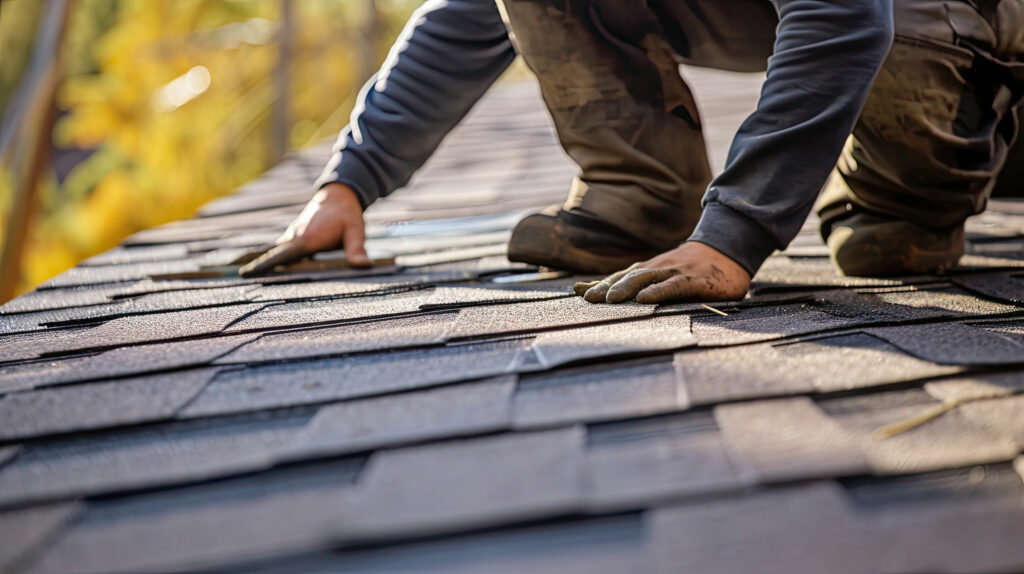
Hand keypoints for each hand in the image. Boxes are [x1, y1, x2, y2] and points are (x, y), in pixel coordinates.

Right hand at [239, 183, 370, 275]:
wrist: (340, 194)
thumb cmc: (347, 214)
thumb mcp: (355, 231)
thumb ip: (357, 250)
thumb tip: (364, 266)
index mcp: (306, 239)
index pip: (281, 256)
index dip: (264, 265)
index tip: (246, 273)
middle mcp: (295, 237)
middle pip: (273, 255)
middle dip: (257, 265)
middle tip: (240, 276)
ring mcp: (294, 235)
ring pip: (277, 251)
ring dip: (265, 262)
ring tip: (248, 276)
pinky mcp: (296, 234)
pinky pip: (282, 248)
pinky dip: (274, 257)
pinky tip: (270, 268)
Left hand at [573, 242, 750, 303]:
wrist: (727, 250)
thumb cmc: (695, 267)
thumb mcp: (667, 274)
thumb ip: (646, 284)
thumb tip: (622, 296)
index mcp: (650, 269)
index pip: (619, 275)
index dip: (598, 282)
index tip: (576, 290)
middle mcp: (657, 268)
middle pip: (626, 277)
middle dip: (605, 287)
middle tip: (587, 298)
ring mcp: (674, 272)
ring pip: (645, 278)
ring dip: (626, 287)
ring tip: (609, 299)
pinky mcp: (693, 280)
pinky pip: (672, 286)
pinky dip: (657, 292)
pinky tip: (644, 299)